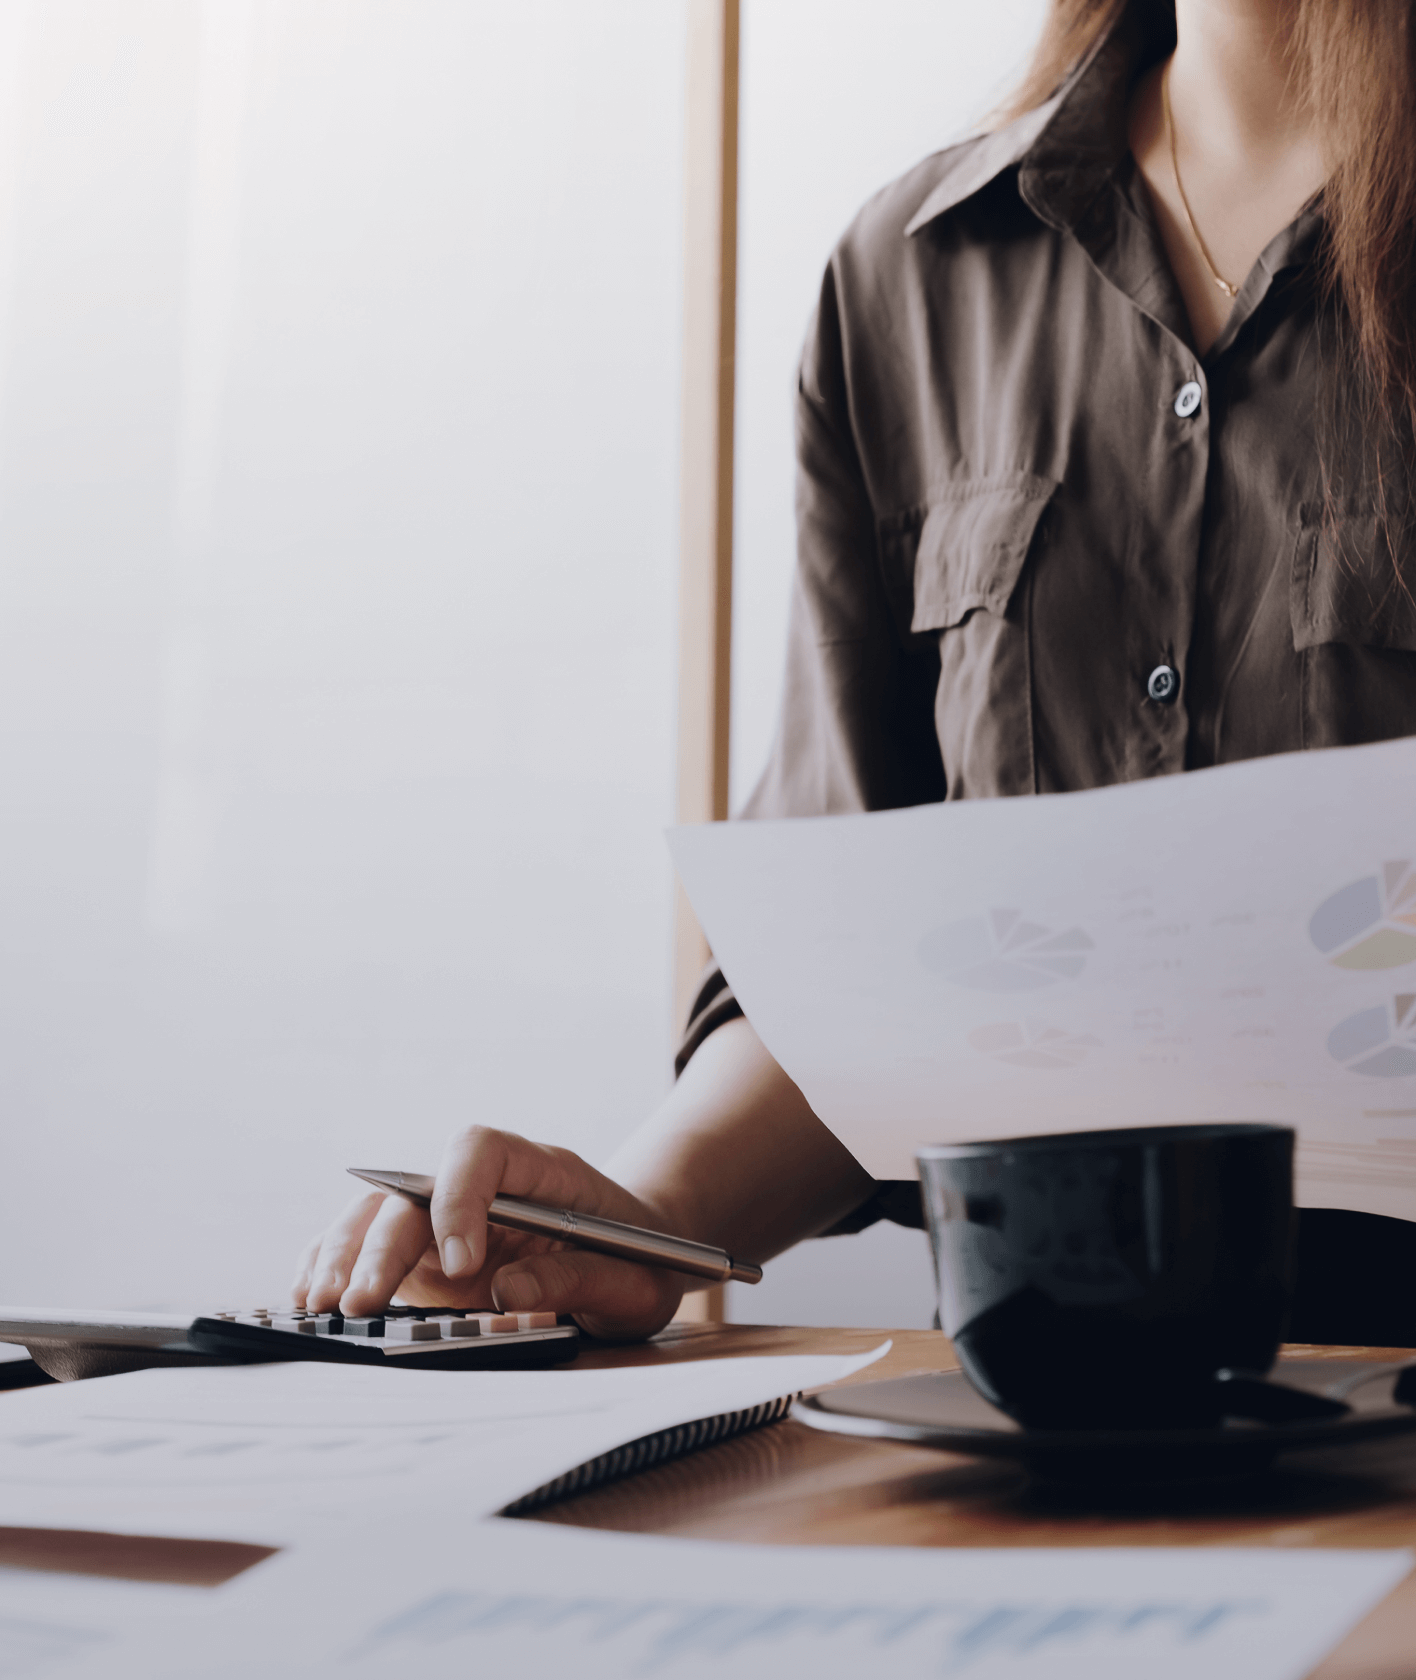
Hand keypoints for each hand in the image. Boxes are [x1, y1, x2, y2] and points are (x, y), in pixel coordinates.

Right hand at [292, 1126, 686, 1339]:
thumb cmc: (642, 1261)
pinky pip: (369, 1246)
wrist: (640, 1260)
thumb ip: (579, 1278)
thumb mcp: (634, 1280)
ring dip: (344, 1254)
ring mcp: (448, 1220)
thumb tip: (509, 1291)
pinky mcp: (427, 1259)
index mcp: (539, 1169)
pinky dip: (333, 1263)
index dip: (458, 1197)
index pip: (480, 1151)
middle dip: (382, 1244)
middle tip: (361, 1304)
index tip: (462, 1263)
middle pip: (415, 1191)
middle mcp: (483, 1187)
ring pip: (379, 1215)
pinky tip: (309, 1295)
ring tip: (320, 1305)